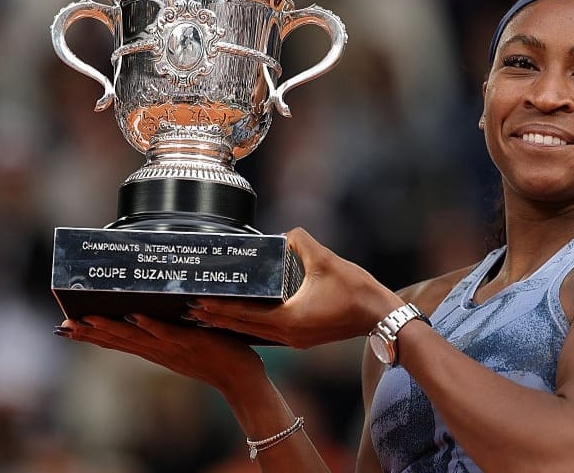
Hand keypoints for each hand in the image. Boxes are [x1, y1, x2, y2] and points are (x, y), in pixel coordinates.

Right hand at [55, 314, 264, 396]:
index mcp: (155, 351)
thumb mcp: (185, 343)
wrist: (241, 379)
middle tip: (64, 325)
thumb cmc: (217, 357)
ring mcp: (173, 348)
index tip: (66, 328)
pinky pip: (167, 333)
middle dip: (90, 333)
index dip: (91, 336)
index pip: (117, 344)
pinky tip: (135, 316)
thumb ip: (168, 330)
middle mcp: (159, 351)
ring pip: (136, 338)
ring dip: (112, 328)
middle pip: (118, 341)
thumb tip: (150, 309)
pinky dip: (151, 325)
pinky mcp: (191, 342)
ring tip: (88, 319)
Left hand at [182, 227, 403, 347]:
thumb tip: (287, 233)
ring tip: (209, 315)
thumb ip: (302, 242)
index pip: (243, 316)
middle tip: (191, 308)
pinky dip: (250, 326)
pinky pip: (268, 333)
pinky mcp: (303, 338)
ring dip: (231, 324)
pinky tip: (243, 319)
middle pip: (243, 328)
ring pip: (254, 333)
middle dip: (217, 318)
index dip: (218, 309)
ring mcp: (295, 340)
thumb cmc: (357, 292)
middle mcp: (288, 336)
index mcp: (289, 320)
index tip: (197, 302)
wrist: (382, 317)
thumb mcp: (327, 260)